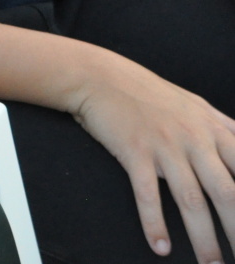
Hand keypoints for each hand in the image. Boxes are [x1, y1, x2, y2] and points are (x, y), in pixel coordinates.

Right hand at [72, 52, 234, 261]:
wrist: (100, 77)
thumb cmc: (148, 92)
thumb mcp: (196, 105)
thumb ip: (225, 130)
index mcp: (214, 130)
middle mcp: (194, 139)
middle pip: (226, 193)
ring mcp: (164, 146)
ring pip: (191, 199)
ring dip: (203, 237)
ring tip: (211, 263)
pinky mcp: (134, 152)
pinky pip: (148, 194)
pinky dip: (155, 223)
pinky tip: (161, 246)